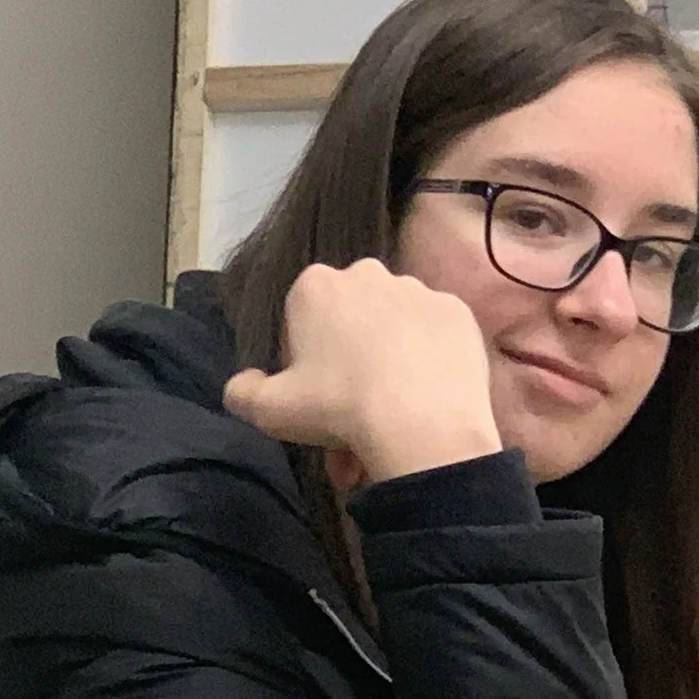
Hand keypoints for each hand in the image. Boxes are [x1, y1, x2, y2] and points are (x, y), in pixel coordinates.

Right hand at [223, 259, 500, 481]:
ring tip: (392, 418)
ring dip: (387, 365)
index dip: (303, 364)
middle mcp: (367, 273)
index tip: (315, 398)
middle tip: (352, 416)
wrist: (423, 425)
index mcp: (315, 286)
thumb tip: (242, 383)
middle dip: (347, 366)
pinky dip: (428, 362)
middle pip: (349, 323)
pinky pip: (434, 336)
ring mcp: (418, 289)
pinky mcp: (457, 311)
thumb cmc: (338, 408)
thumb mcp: (270, 411)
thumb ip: (242, 393)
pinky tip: (425, 398)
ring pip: (393, 329)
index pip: (300, 321)